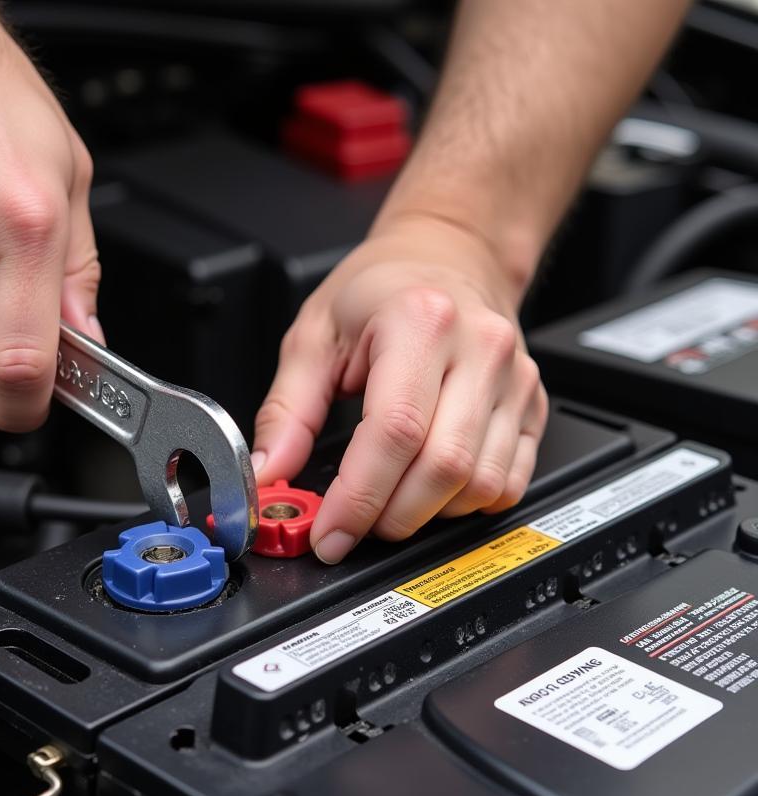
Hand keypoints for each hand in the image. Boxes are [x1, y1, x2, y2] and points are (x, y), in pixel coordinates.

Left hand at [251, 213, 547, 563]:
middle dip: (390, 517)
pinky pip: (510, 482)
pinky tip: (432, 491)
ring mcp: (515, 379)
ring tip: (389, 503)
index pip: (394, 433)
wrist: (448, 255)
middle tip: (353, 525)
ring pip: (480, 484)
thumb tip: (269, 475)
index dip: (358, 498)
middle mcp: (480, 349)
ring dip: (427, 514)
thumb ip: (286, 412)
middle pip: (442, 468)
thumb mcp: (314, 335)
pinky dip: (467, 505)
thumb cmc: (381, 289)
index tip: (328, 532)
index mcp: (421, 321)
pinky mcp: (534, 404)